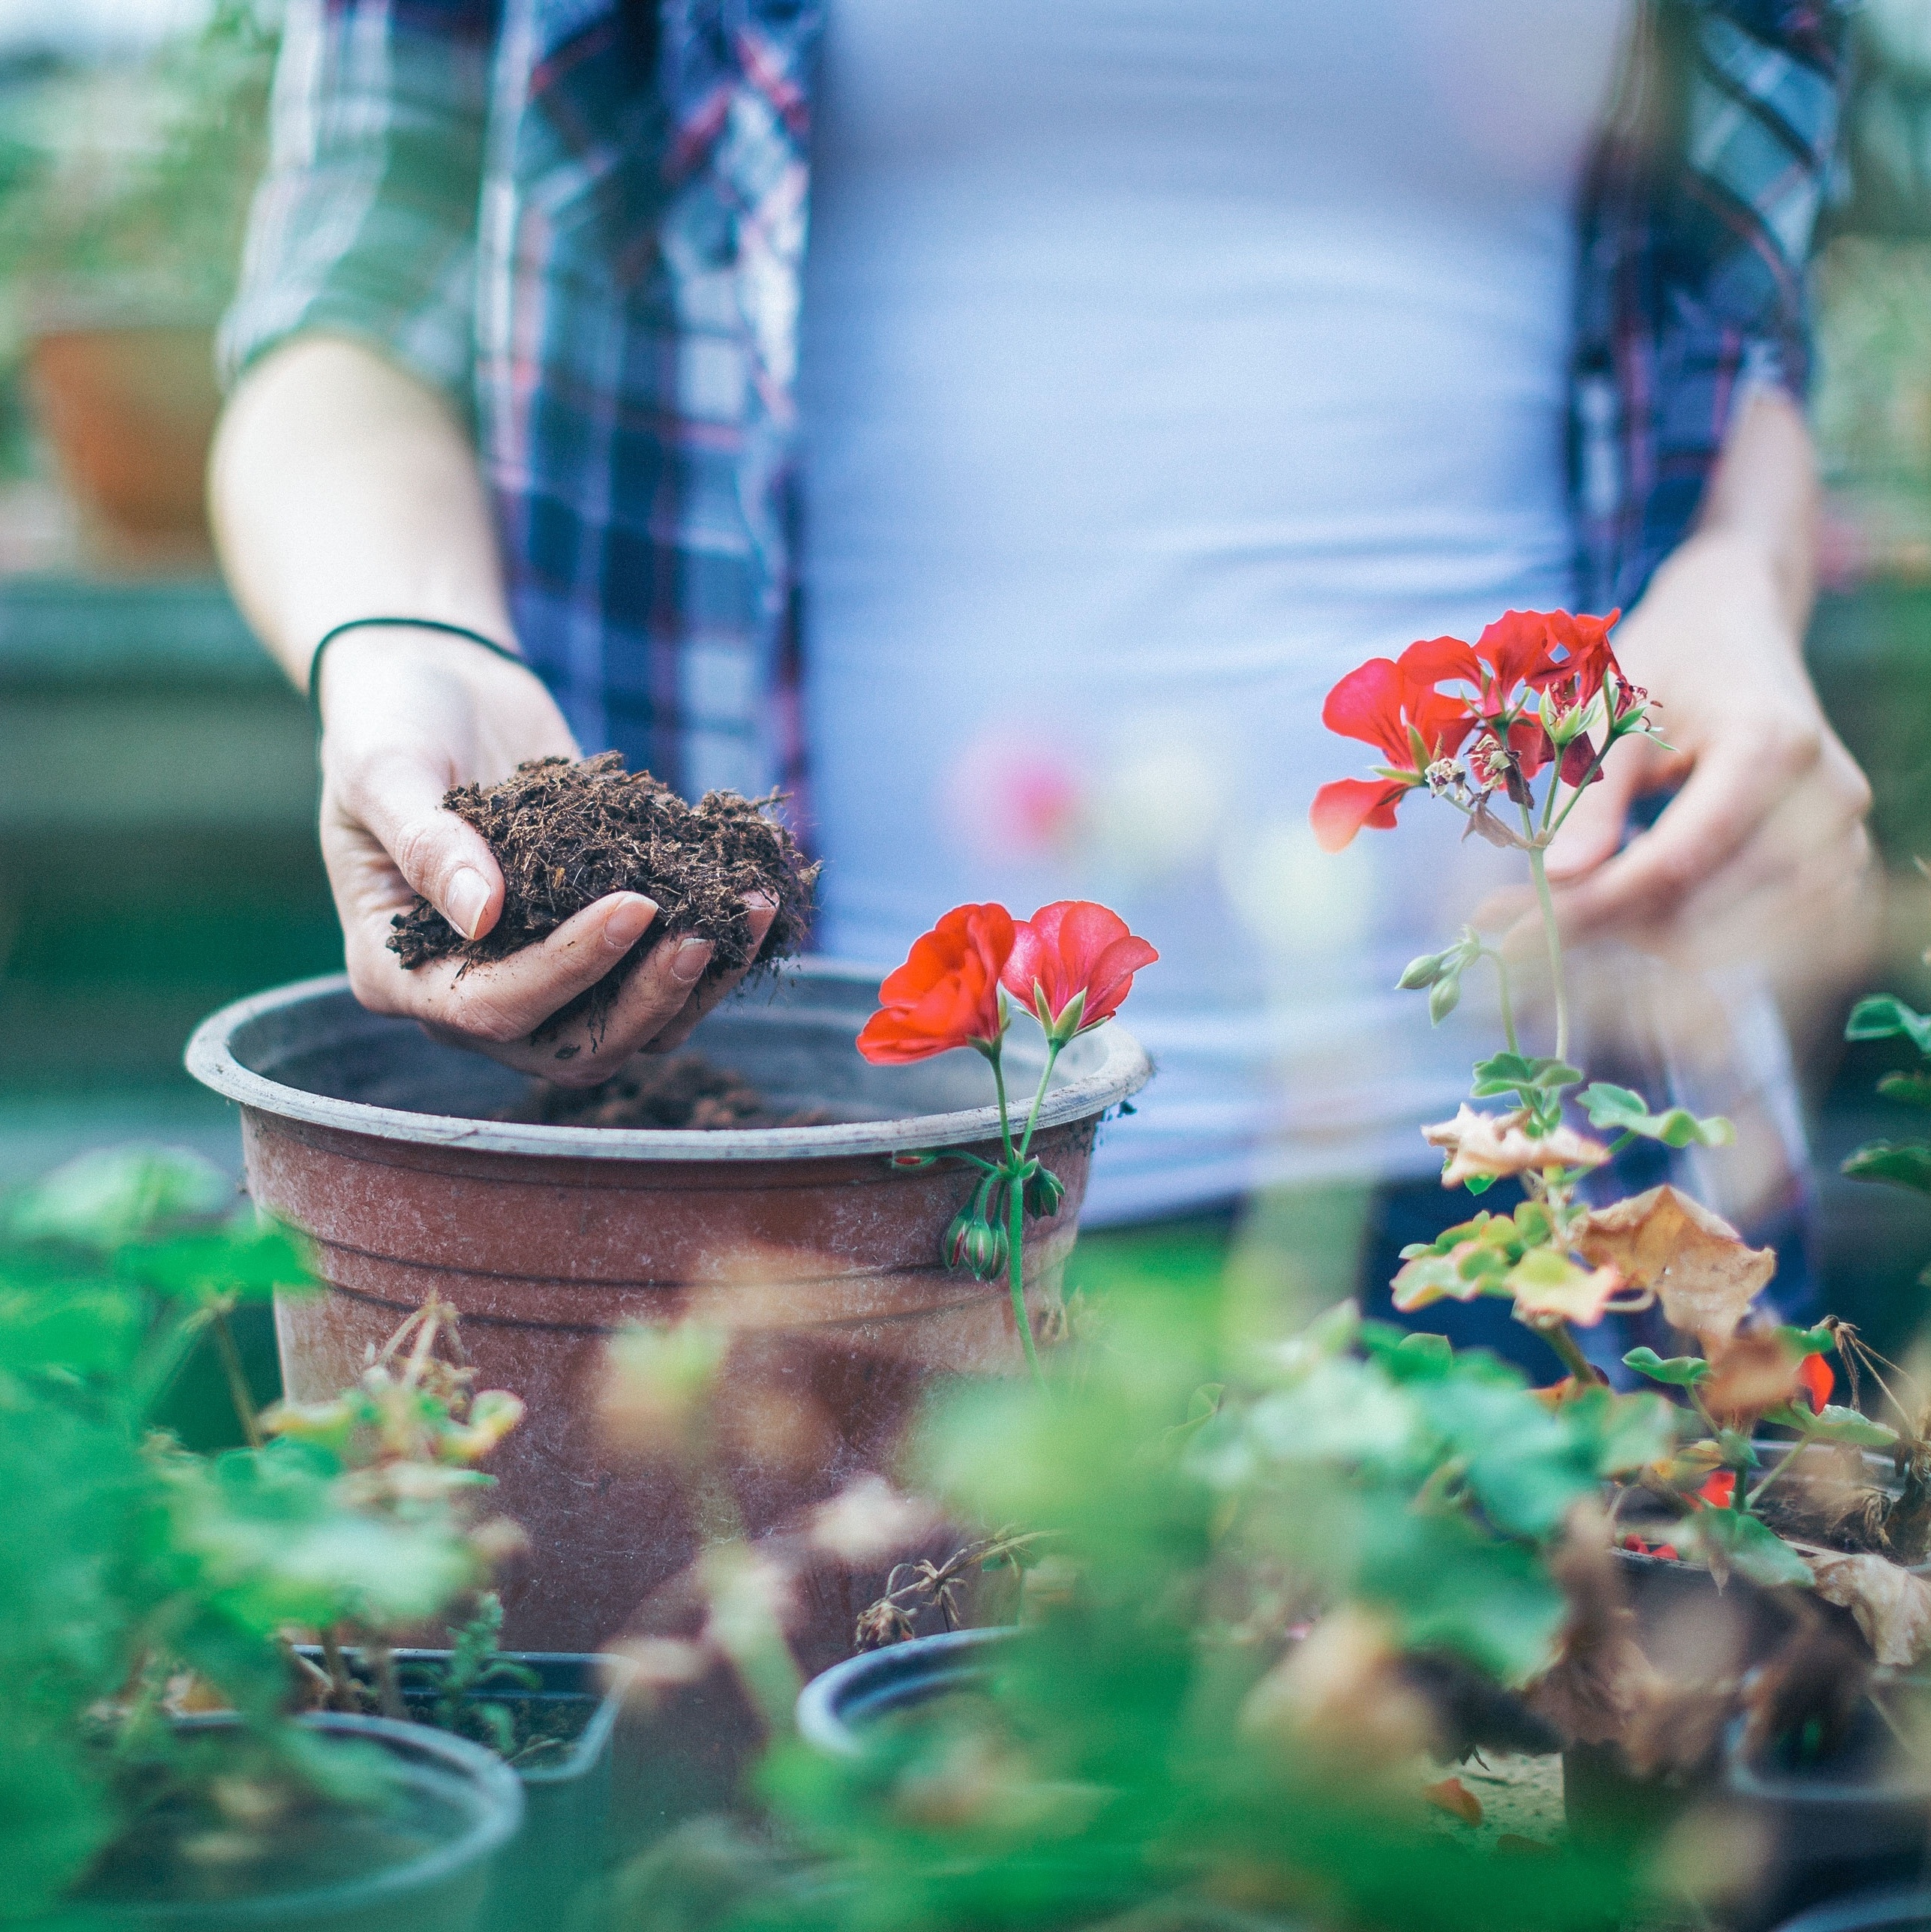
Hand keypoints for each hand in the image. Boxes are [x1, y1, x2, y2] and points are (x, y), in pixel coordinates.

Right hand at [318, 626, 775, 1085]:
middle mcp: (468, 997)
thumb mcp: (384, 768)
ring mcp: (540, 980)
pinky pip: (662, 982)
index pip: (488, 1009)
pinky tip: (757, 903)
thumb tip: (481, 917)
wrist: (441, 690)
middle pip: (572, 1048)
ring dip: (698, 983)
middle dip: (647, 998)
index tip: (634, 905)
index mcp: (398, 972)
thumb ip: (423, 840)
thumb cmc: (390, 721)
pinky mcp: (597, 949)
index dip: (567, 968)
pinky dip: (714, 953)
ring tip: (752, 910)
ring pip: (633, 1029)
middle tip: (704, 931)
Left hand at [1539, 528, 1872, 968]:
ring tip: (1581, 895)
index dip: (1592, 906)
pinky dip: (1685, 935)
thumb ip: (1591, 798)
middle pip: (1700, 913)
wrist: (1739, 630)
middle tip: (1525, 919)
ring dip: (1640, 937)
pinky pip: (1755, 939)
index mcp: (1770, 745)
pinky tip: (1640, 895)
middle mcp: (1825, 799)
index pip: (1676, 861)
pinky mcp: (1838, 871)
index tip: (1517, 936)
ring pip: (1723, 941)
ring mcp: (1842, 840)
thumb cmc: (1669, 661)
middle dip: (1605, 926)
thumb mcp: (1612, 710)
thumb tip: (1557, 880)